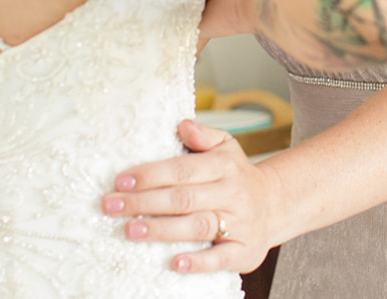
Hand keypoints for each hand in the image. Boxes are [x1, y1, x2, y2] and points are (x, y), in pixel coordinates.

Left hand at [103, 119, 278, 274]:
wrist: (275, 204)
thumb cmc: (237, 176)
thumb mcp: (226, 147)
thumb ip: (204, 136)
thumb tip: (182, 124)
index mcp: (224, 166)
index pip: (182, 170)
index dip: (151, 175)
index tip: (121, 181)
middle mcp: (232, 194)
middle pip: (183, 199)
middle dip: (144, 203)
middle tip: (112, 205)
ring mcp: (239, 224)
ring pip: (197, 226)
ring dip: (161, 230)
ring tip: (130, 230)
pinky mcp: (244, 251)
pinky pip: (220, 258)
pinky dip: (197, 262)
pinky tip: (174, 262)